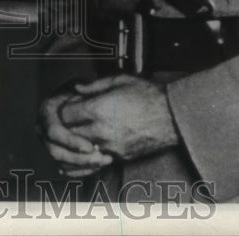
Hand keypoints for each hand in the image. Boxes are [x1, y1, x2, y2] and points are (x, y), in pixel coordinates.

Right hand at [38, 91, 113, 177]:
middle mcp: (43, 128)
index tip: (91, 146)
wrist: (84, 101)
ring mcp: (49, 142)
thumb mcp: (86, 85)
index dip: (71, 141)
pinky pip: (66, 169)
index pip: (53, 131)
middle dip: (79, 158)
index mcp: (47, 110)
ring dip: (83, 165)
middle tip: (101, 158)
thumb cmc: (86, 92)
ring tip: (104, 161)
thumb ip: (84, 87)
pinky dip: (82, 170)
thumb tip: (78, 88)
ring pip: (61, 163)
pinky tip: (98, 166)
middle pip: (55, 151)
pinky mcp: (58, 153)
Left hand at [58, 74, 178, 161]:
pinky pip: (99, 157)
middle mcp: (101, 130)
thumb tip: (77, 89)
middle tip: (74, 118)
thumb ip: (94, 86)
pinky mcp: (121, 156)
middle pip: (70, 134)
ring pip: (82, 148)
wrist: (173, 116)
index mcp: (98, 109)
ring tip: (85, 130)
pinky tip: (96, 143)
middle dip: (69, 126)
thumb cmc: (149, 95)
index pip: (65, 115)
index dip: (65, 109)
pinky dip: (94, 151)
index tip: (72, 105)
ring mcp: (111, 146)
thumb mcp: (120, 80)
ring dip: (80, 140)